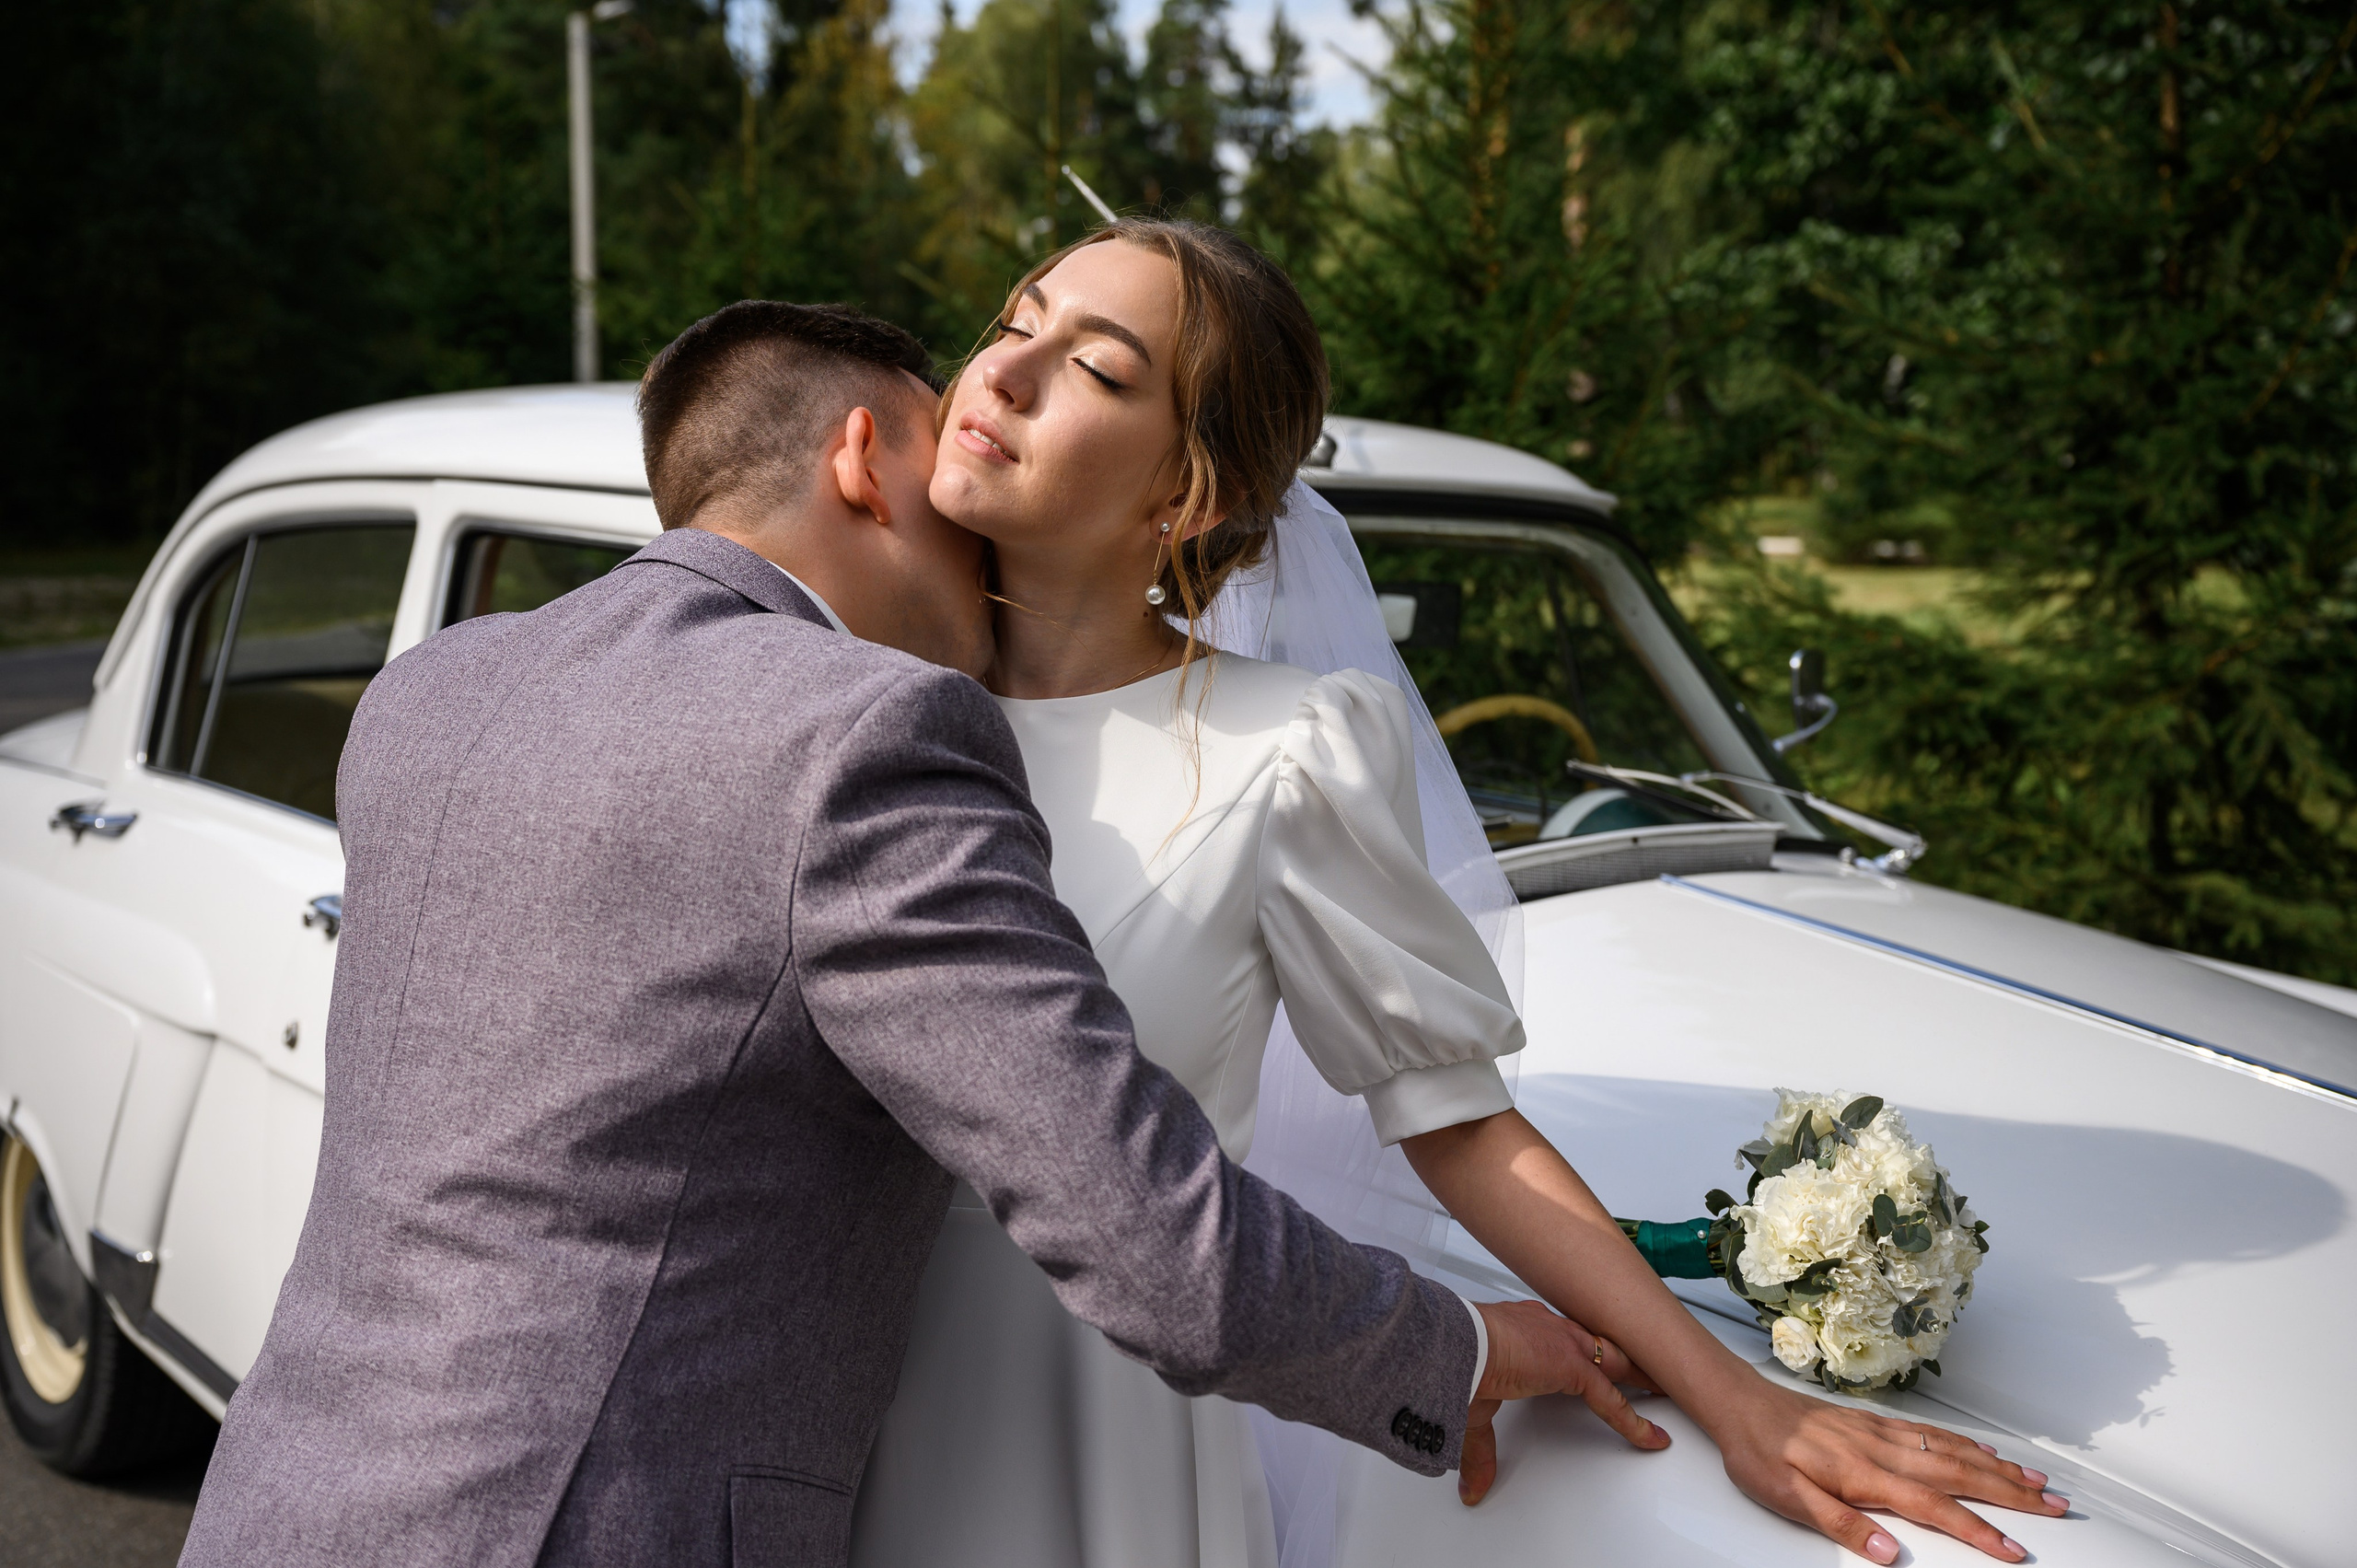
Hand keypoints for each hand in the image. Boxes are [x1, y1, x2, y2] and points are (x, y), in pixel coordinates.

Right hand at [1464, 1299, 1668, 1505]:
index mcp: (1525, 1329)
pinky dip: (1634, 1421)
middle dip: (1623, 1354)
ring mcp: (1566, 1345)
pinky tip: (1651, 1437)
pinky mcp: (1574, 1366)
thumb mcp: (1473, 1411)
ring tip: (1664, 1390)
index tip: (1586, 1359)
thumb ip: (1481, 1451)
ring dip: (1641, 1377)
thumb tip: (1473, 1484)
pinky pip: (1612, 1400)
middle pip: (1600, 1342)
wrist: (1459, 1345)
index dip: (1580, 1350)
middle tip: (1644, 1365)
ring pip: (1617, 1362)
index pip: (1564, 1338)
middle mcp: (1551, 1330)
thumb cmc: (1459, 1361)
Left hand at [1707, 1375, 2068, 1562]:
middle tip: (2054, 1507)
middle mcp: (1882, 1450)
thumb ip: (1842, 1527)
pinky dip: (1966, 1444)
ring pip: (1951, 1451)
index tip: (2013, 1551)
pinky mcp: (1874, 1423)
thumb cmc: (1760, 1455)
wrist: (1740, 1405)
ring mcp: (1881, 1434)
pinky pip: (1931, 1433)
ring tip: (2037, 1482)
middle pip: (1958, 1474)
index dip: (1977, 1531)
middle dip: (2010, 1494)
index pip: (1935, 1508)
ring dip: (1997, 1468)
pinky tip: (1984, 1451)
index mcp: (1864, 1475)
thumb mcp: (1788, 1500)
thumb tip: (1891, 1554)